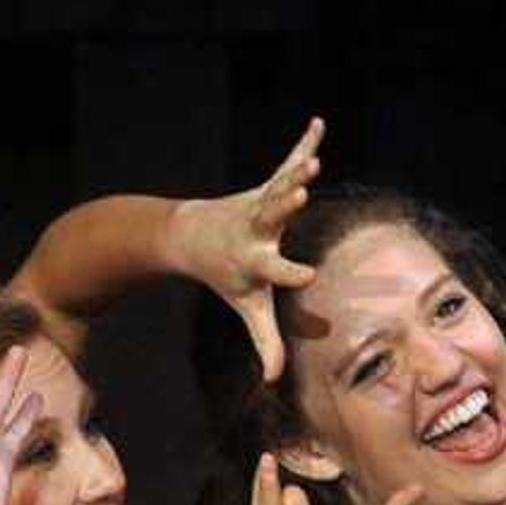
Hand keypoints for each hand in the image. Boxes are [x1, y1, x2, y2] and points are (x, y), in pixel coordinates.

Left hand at [170, 116, 322, 383]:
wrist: (187, 236)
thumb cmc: (226, 277)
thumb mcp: (246, 308)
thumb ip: (264, 342)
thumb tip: (273, 380)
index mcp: (254, 261)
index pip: (275, 269)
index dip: (290, 270)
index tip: (309, 272)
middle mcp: (255, 229)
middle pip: (271, 216)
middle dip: (284, 205)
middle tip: (299, 194)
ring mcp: (259, 203)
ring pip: (278, 186)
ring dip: (296, 171)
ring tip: (313, 160)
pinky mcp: (264, 186)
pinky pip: (286, 162)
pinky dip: (303, 143)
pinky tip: (318, 124)